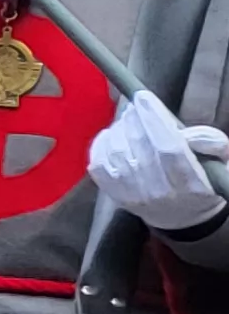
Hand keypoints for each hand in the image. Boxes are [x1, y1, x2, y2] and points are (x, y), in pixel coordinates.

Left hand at [90, 92, 228, 231]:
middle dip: (136, 117)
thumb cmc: (204, 180)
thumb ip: (213, 143)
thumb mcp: (222, 162)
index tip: (145, 97)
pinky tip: (115, 135)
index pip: (169, 148)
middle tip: (138, 105)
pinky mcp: (114, 194)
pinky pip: (98, 162)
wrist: (181, 216)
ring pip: (118, 150)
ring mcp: (133, 195)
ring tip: (131, 120)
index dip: (154, 119)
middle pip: (140, 145)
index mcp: (191, 184)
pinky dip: (102, 143)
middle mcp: (160, 192)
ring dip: (121, 127)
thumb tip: (188, 134)